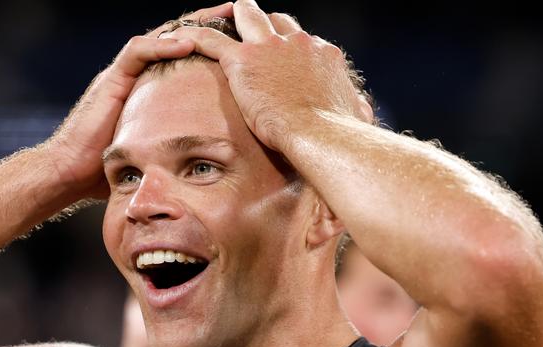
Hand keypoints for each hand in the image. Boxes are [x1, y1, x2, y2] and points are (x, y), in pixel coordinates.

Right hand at [43, 3, 233, 200]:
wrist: (69, 173)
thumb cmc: (106, 170)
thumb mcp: (152, 153)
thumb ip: (173, 145)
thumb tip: (205, 161)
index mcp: (148, 87)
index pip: (181, 54)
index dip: (209, 42)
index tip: (238, 37)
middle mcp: (136, 75)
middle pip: (174, 37)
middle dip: (205, 23)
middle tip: (234, 12)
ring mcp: (122, 74)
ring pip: (158, 36)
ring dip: (189, 25)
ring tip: (217, 18)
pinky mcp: (111, 80)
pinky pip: (137, 52)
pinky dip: (161, 45)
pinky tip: (186, 43)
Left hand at [166, 0, 371, 153]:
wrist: (322, 136)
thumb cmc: (340, 135)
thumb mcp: (356, 115)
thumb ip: (356, 108)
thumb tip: (363, 111)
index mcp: (323, 54)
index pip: (303, 40)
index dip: (289, 47)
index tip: (279, 58)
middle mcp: (298, 42)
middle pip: (278, 19)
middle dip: (263, 24)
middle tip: (248, 34)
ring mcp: (270, 48)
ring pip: (246, 15)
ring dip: (232, 18)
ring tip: (214, 22)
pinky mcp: (243, 60)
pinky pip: (210, 40)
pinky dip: (194, 37)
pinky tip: (178, 41)